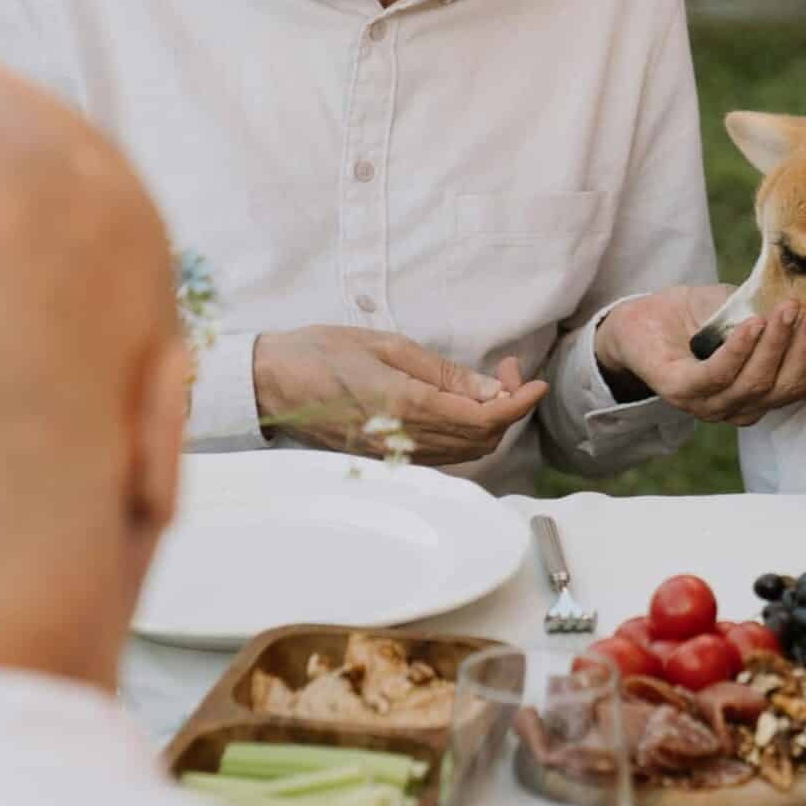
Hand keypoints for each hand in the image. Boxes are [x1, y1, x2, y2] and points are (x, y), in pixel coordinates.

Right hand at [252, 325, 546, 466]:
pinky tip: (459, 406)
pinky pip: (441, 454)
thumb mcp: (389, 347)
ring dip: (488, 422)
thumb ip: (444, 374)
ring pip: (465, 452)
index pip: (486, 418)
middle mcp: (405, 439)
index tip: (535, 382)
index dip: (520, 403)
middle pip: (483, 440)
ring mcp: (394, 454)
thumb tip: (491, 391)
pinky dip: (463, 434)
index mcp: (408, 407)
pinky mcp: (385, 458)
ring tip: (486, 384)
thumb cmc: (323, 353)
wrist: (270, 383)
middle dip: (507, 407)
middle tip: (506, 371)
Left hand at [597, 284, 805, 426]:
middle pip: (787, 389)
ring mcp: (710, 405)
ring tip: (789, 310)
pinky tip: (752, 324)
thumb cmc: (699, 317)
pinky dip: (740, 350)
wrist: (639, 319)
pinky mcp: (679, 391)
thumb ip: (782, 316)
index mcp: (764, 394)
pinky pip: (718, 376)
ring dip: (778, 345)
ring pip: (757, 384)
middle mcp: (741, 407)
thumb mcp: (749, 312)